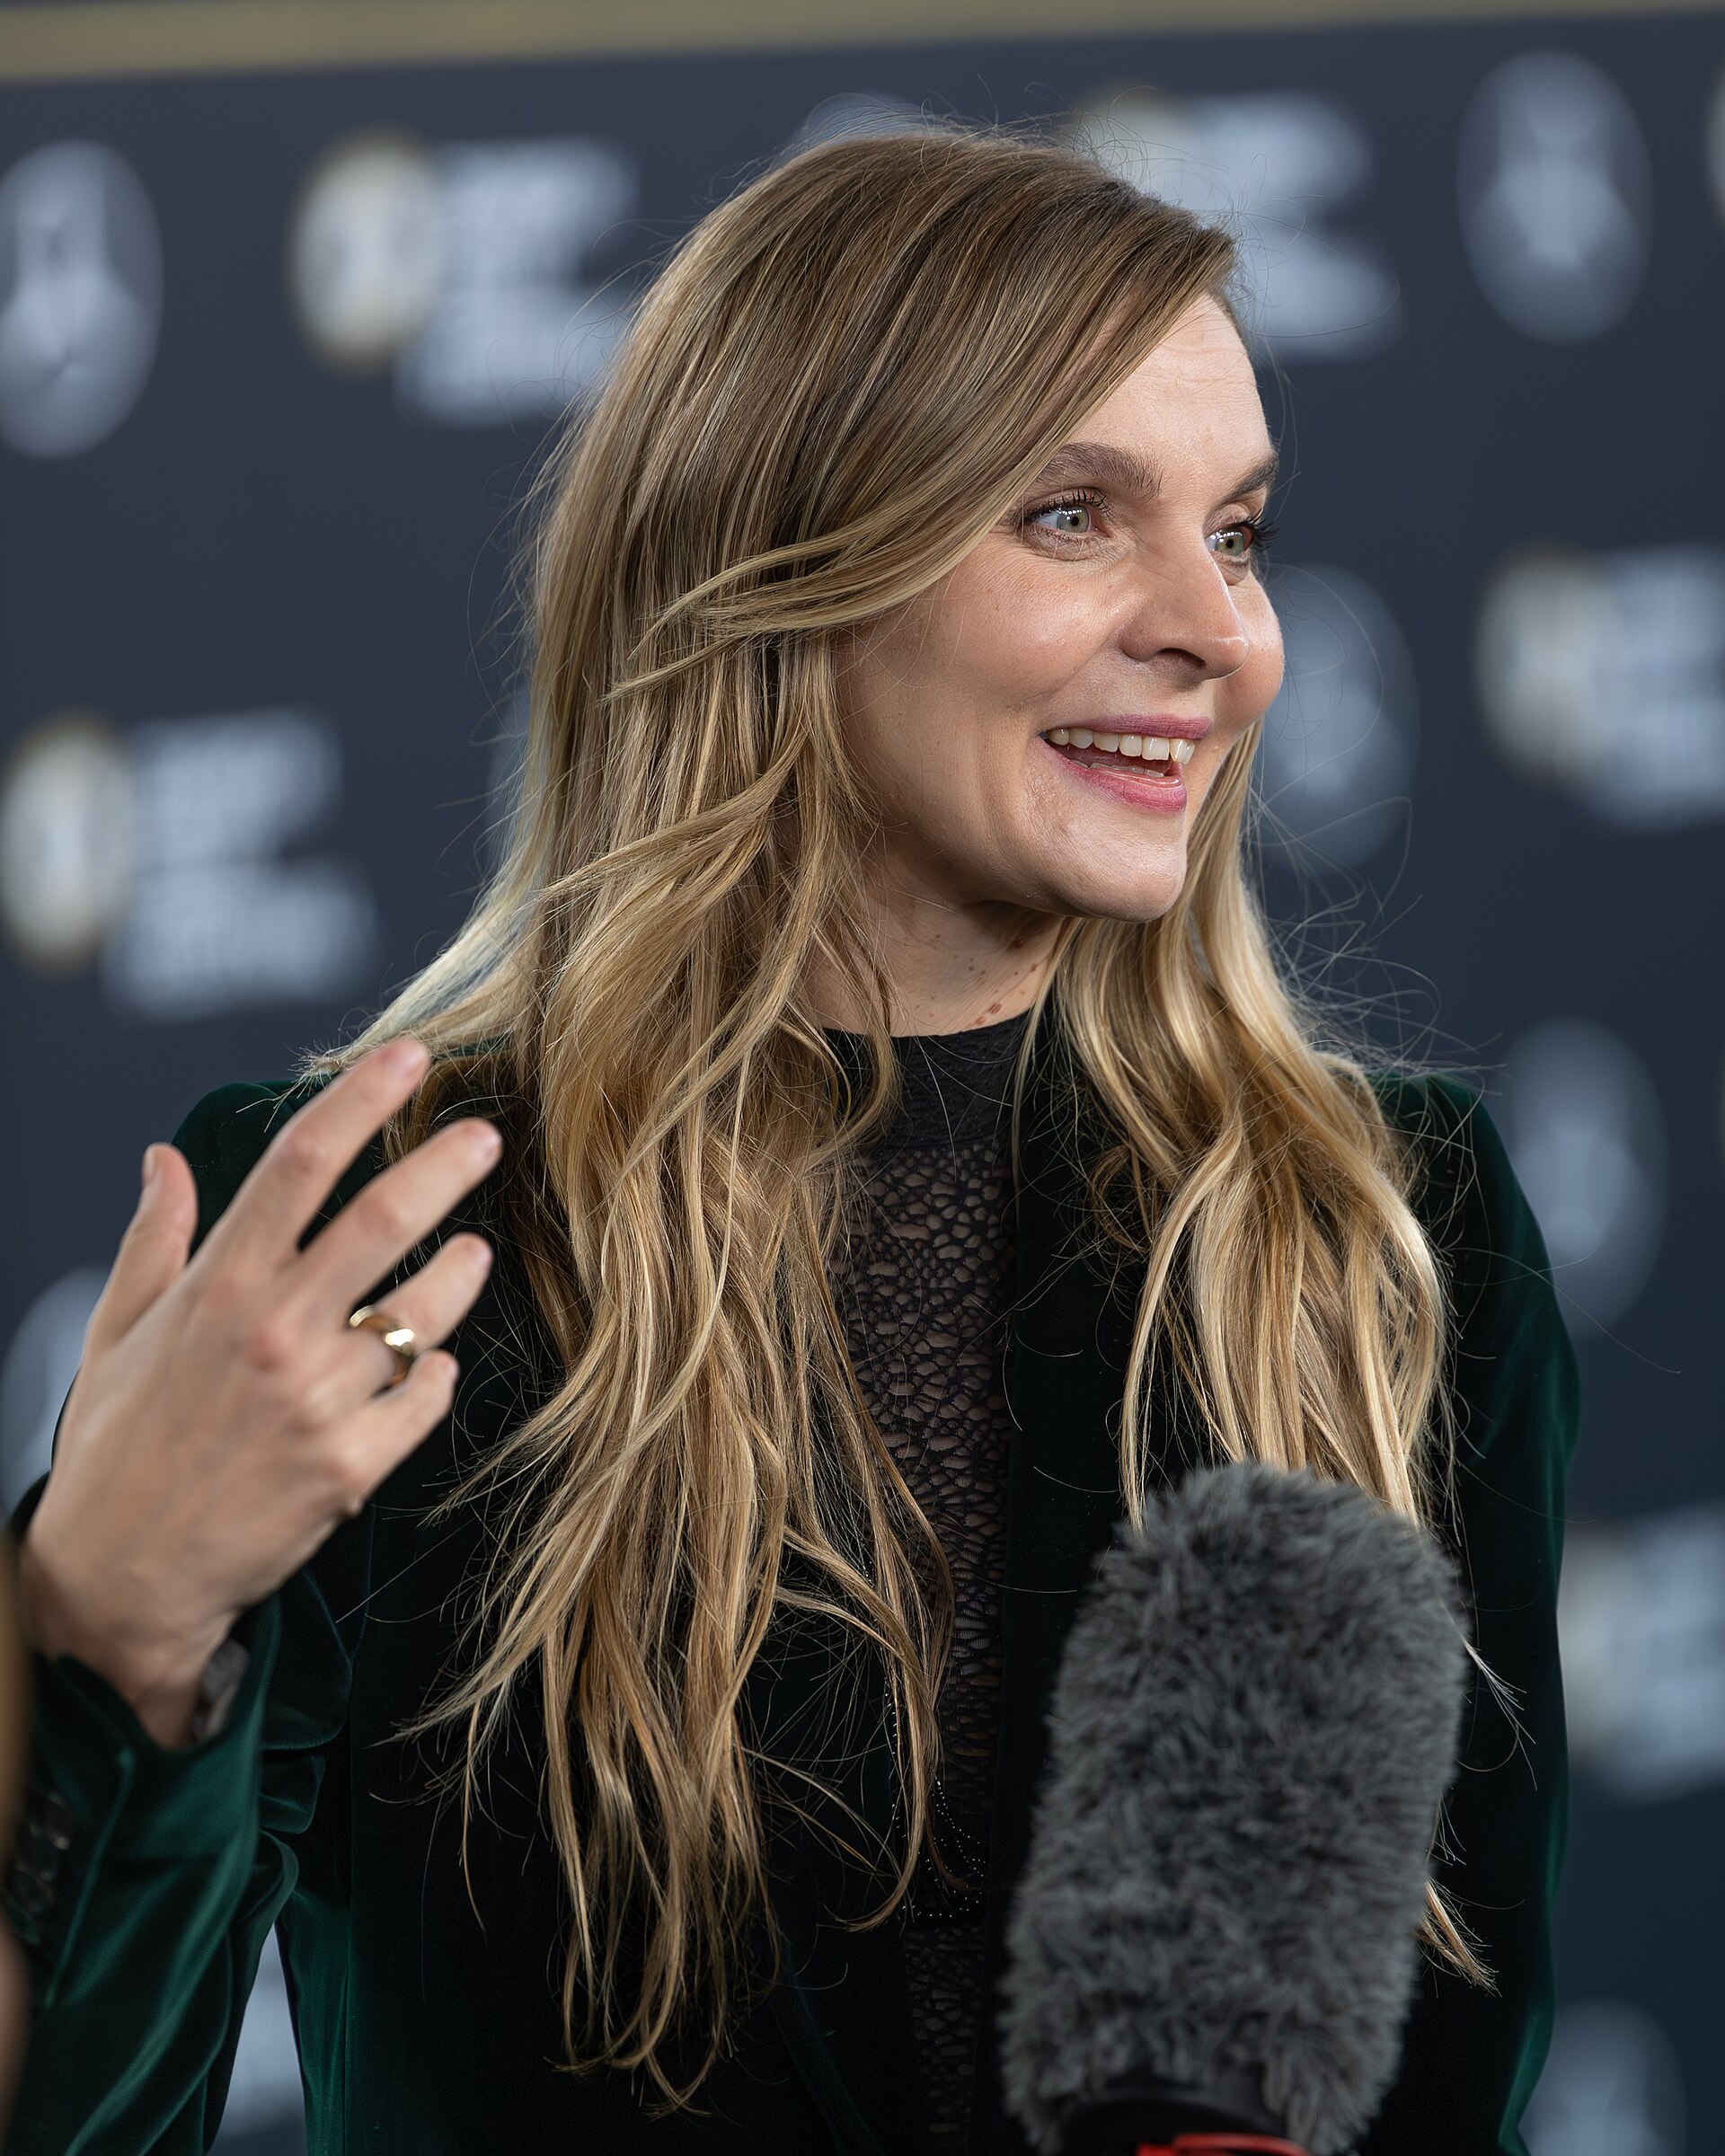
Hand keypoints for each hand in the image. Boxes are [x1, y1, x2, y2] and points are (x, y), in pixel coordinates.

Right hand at [17, 1040, 498, 1747]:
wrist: (121, 1580)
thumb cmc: (115, 1449)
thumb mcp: (116, 1332)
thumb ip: (154, 1239)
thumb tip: (163, 1159)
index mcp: (217, 1288)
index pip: (299, 1162)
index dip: (360, 1097)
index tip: (409, 1054)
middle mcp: (274, 1333)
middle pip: (383, 1220)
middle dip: (446, 1166)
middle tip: (485, 1135)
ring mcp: (319, 1401)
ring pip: (423, 1312)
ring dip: (460, 1274)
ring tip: (473, 1252)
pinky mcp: (353, 1466)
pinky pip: (426, 1398)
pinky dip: (437, 1374)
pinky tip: (433, 1365)